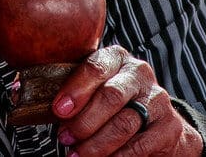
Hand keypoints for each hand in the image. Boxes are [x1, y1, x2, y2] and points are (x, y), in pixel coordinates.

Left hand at [53, 46, 203, 155]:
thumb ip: (74, 92)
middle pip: (111, 96)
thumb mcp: (95, 88)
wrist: (157, 123)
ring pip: (123, 124)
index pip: (96, 67)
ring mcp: (156, 99)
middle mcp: (139, 73)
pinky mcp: (169, 127)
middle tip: (65, 138)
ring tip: (77, 155)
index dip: (75, 90)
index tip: (59, 110)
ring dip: (96, 144)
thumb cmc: (115, 102)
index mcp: (117, 58)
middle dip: (84, 121)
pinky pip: (139, 146)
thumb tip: (36, 102)